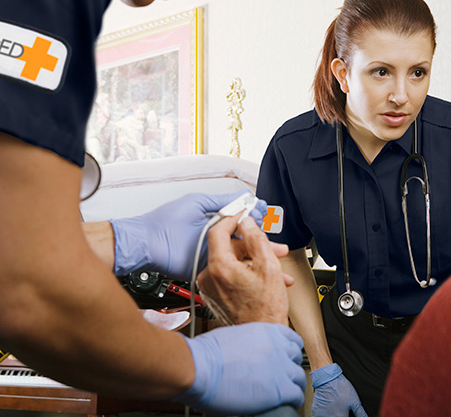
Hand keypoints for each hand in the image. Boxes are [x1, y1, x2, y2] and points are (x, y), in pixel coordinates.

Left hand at [110, 191, 267, 279]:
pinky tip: (259, 276)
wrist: (147, 243)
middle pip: (247, 244)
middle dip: (265, 246)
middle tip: (280, 249)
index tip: (269, 219)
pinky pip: (230, 272)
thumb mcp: (198, 203)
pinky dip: (246, 275)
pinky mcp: (208, 270)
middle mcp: (216, 240)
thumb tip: (243, 198)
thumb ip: (223, 202)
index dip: (257, 222)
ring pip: (242, 260)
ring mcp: (213, 256)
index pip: (242, 223)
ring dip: (260, 263)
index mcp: (215, 223)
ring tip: (277, 266)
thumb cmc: (165, 221)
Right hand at [173, 322, 306, 414]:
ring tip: (291, 392)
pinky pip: (297, 395)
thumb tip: (250, 352)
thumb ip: (250, 342)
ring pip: (300, 377)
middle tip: (286, 376)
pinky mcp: (279, 389)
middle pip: (297, 358)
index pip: (292, 339)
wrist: (199, 368)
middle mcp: (278, 347)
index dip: (291, 351)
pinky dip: (296, 400)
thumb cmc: (205, 354)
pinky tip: (291, 403)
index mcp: (267, 332)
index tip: (288, 359)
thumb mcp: (234, 336)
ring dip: (296, 384)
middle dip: (292, 366)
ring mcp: (280, 368)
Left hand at [196, 216, 292, 325]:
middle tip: (272, 247)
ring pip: (231, 261)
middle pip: (228, 247)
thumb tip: (247, 222)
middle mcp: (209, 277)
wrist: (261, 338)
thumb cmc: (265, 309)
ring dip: (253, 261)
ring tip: (275, 269)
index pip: (219, 230)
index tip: (244, 215)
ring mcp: (210, 287)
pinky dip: (246, 272)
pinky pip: (229, 275)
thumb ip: (256, 238)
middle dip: (252, 245)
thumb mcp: (268, 266)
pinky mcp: (214, 296)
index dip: (234, 218)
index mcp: (219, 267)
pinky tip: (264, 278)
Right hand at [311, 363, 367, 416]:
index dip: (347, 416)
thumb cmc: (340, 388)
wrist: (327, 379)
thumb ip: (360, 413)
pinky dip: (324, 414)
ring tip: (335, 408)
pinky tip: (328, 409)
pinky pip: (320, 416)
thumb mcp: (355, 401)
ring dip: (332, 414)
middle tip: (341, 409)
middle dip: (340, 415)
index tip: (347, 413)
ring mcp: (322, 416)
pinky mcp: (316, 413)